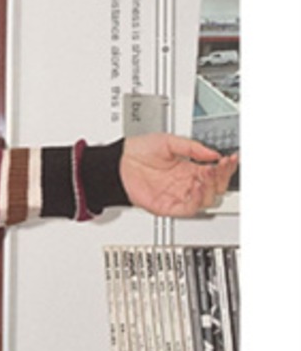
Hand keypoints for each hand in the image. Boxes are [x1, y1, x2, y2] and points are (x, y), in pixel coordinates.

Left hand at [120, 134, 237, 216]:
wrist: (118, 164)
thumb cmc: (138, 152)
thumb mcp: (169, 142)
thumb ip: (192, 147)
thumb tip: (213, 153)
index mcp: (189, 169)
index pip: (215, 172)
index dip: (226, 167)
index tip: (231, 158)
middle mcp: (185, 183)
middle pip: (215, 188)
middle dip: (222, 177)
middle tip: (222, 166)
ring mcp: (177, 195)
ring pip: (205, 200)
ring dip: (212, 188)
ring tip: (209, 174)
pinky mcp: (167, 206)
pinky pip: (188, 209)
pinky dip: (197, 200)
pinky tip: (198, 187)